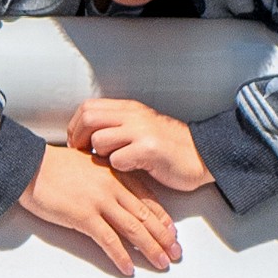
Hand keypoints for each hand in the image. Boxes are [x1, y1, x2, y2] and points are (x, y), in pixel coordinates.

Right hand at [18, 138, 180, 276]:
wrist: (31, 166)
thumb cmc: (53, 167)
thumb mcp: (87, 165)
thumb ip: (105, 178)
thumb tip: (113, 192)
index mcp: (114, 174)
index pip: (146, 198)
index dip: (162, 217)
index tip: (172, 232)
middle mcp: (112, 187)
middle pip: (145, 215)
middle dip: (164, 236)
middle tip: (176, 252)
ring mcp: (99, 201)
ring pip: (133, 228)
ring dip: (150, 248)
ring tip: (161, 262)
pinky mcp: (84, 216)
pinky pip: (108, 240)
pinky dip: (121, 255)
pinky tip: (129, 268)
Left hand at [68, 97, 210, 194]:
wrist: (201, 155)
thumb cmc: (169, 146)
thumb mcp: (141, 126)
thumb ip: (118, 125)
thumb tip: (87, 133)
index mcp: (129, 108)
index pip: (88, 107)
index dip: (76, 126)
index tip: (78, 143)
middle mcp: (134, 115)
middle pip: (88, 119)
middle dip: (79, 140)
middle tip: (84, 155)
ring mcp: (142, 131)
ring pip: (100, 139)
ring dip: (100, 155)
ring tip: (112, 162)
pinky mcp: (150, 150)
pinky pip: (118, 160)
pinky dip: (118, 168)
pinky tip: (130, 169)